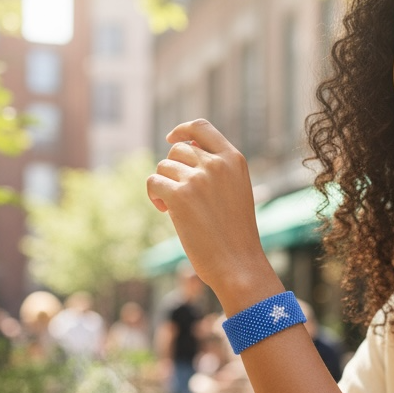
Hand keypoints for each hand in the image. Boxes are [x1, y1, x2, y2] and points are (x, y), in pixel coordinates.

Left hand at [146, 120, 279, 307]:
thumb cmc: (236, 233)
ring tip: (175, 207)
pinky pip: (154, 182)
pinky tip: (165, 211)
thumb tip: (182, 149)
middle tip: (179, 193)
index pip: (201, 128)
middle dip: (173, 168)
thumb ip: (217, 169)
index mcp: (234, 159)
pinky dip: (154, 195)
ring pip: (164, 166)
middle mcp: (217, 164)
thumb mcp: (236, 191)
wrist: (239, 264)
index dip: (182, 130)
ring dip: (164, 184)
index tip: (171, 139)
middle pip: (178, 149)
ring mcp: (198, 178)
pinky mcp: (180, 196)